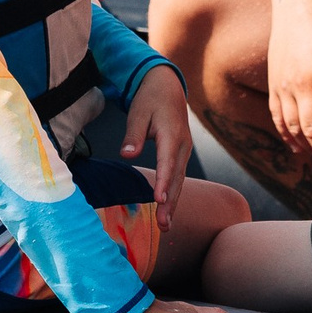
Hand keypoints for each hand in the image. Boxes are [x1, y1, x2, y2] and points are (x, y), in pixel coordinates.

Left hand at [119, 66, 190, 221]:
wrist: (167, 87)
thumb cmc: (150, 99)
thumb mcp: (138, 112)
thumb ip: (133, 134)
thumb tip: (126, 154)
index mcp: (172, 134)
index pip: (167, 162)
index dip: (163, 181)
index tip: (158, 199)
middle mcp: (182, 146)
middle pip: (176, 178)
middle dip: (170, 202)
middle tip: (163, 225)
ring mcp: (184, 151)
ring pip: (179, 181)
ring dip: (172, 203)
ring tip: (166, 225)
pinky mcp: (181, 155)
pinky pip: (178, 178)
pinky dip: (173, 195)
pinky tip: (167, 211)